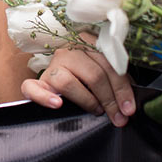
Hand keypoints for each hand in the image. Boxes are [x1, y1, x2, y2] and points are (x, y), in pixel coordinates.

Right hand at [21, 43, 136, 126]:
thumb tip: (129, 105)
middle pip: (93, 74)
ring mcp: (52, 65)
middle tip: (118, 117)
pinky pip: (32, 87)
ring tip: (96, 110)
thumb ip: (116, 82)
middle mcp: (68, 51)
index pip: (109, 65)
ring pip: (67, 82)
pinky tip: (57, 105)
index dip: (122, 89)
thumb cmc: (89, 77)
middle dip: (109, 99)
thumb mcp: (105, 73)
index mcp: (88, 43)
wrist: (63, 78)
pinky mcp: (37, 81)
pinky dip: (44, 97)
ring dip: (86, 100)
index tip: (129, 109)